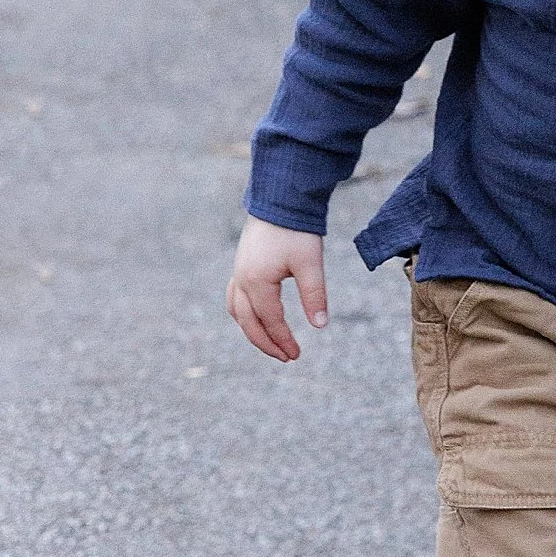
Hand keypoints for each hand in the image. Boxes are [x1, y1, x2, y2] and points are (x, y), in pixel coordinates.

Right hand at [227, 218, 327, 362]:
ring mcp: (238, 272)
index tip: (296, 355)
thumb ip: (314, 295)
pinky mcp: (241, 265)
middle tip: (287, 357)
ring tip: (272, 344)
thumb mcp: (310, 264)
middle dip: (267, 343)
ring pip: (238, 312)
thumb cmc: (296, 230)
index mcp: (257, 283)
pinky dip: (244, 314)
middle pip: (249, 323)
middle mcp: (242, 280)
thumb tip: (320, 326)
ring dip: (253, 331)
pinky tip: (257, 318)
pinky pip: (234, 298)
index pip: (271, 321)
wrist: (280, 199)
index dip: (283, 340)